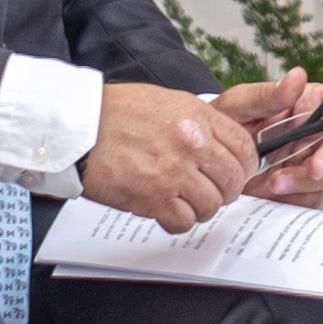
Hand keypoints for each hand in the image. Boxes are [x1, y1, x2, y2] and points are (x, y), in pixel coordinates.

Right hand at [81, 82, 257, 230]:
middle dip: (224, 191)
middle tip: (209, 191)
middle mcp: (191, 143)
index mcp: (198, 116)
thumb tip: (222, 145)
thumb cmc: (116, 112)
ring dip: (199, 208)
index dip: (244, 167)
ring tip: (182, 200)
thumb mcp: (168, 102)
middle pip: (232, 180)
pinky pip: (184, 221)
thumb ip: (199, 122)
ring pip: (211, 205)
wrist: (78, 126)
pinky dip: (177, 220)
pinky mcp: (153, 197)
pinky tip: (165, 209)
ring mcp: (173, 171)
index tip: (235, 174)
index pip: (244, 149)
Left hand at [222, 70, 322, 206]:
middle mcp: (315, 132)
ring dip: (303, 181)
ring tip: (272, 182)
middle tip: (313, 168)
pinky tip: (270, 193)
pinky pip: (308, 198)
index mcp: (310, 103)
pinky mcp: (297, 188)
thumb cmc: (224, 121)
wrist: (205, 156)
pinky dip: (292, 198)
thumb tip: (298, 76)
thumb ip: (268, 94)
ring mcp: (307, 161)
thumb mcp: (238, 104)